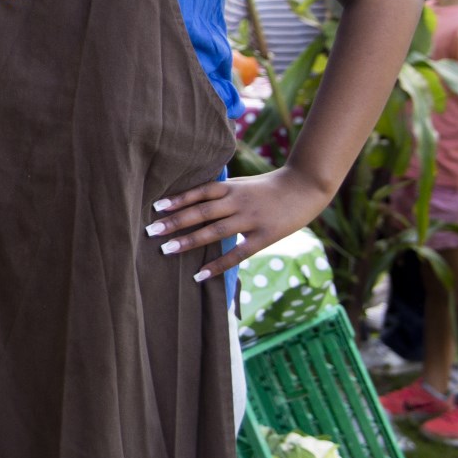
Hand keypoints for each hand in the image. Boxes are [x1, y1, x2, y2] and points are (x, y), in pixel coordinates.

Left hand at [147, 168, 331, 280]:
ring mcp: (251, 219)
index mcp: (231, 187)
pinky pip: (238, 253)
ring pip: (215, 232)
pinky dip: (218, 265)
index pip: (199, 192)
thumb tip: (191, 201)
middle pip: (201, 212)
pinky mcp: (265, 237)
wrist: (306, 187)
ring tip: (166, 249)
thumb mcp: (242, 183)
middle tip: (151, 231)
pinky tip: (200, 274)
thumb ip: (220, 192)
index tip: (155, 207)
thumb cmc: (268, 186)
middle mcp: (237, 201)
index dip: (177, 199)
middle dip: (175, 222)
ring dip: (189, 241)